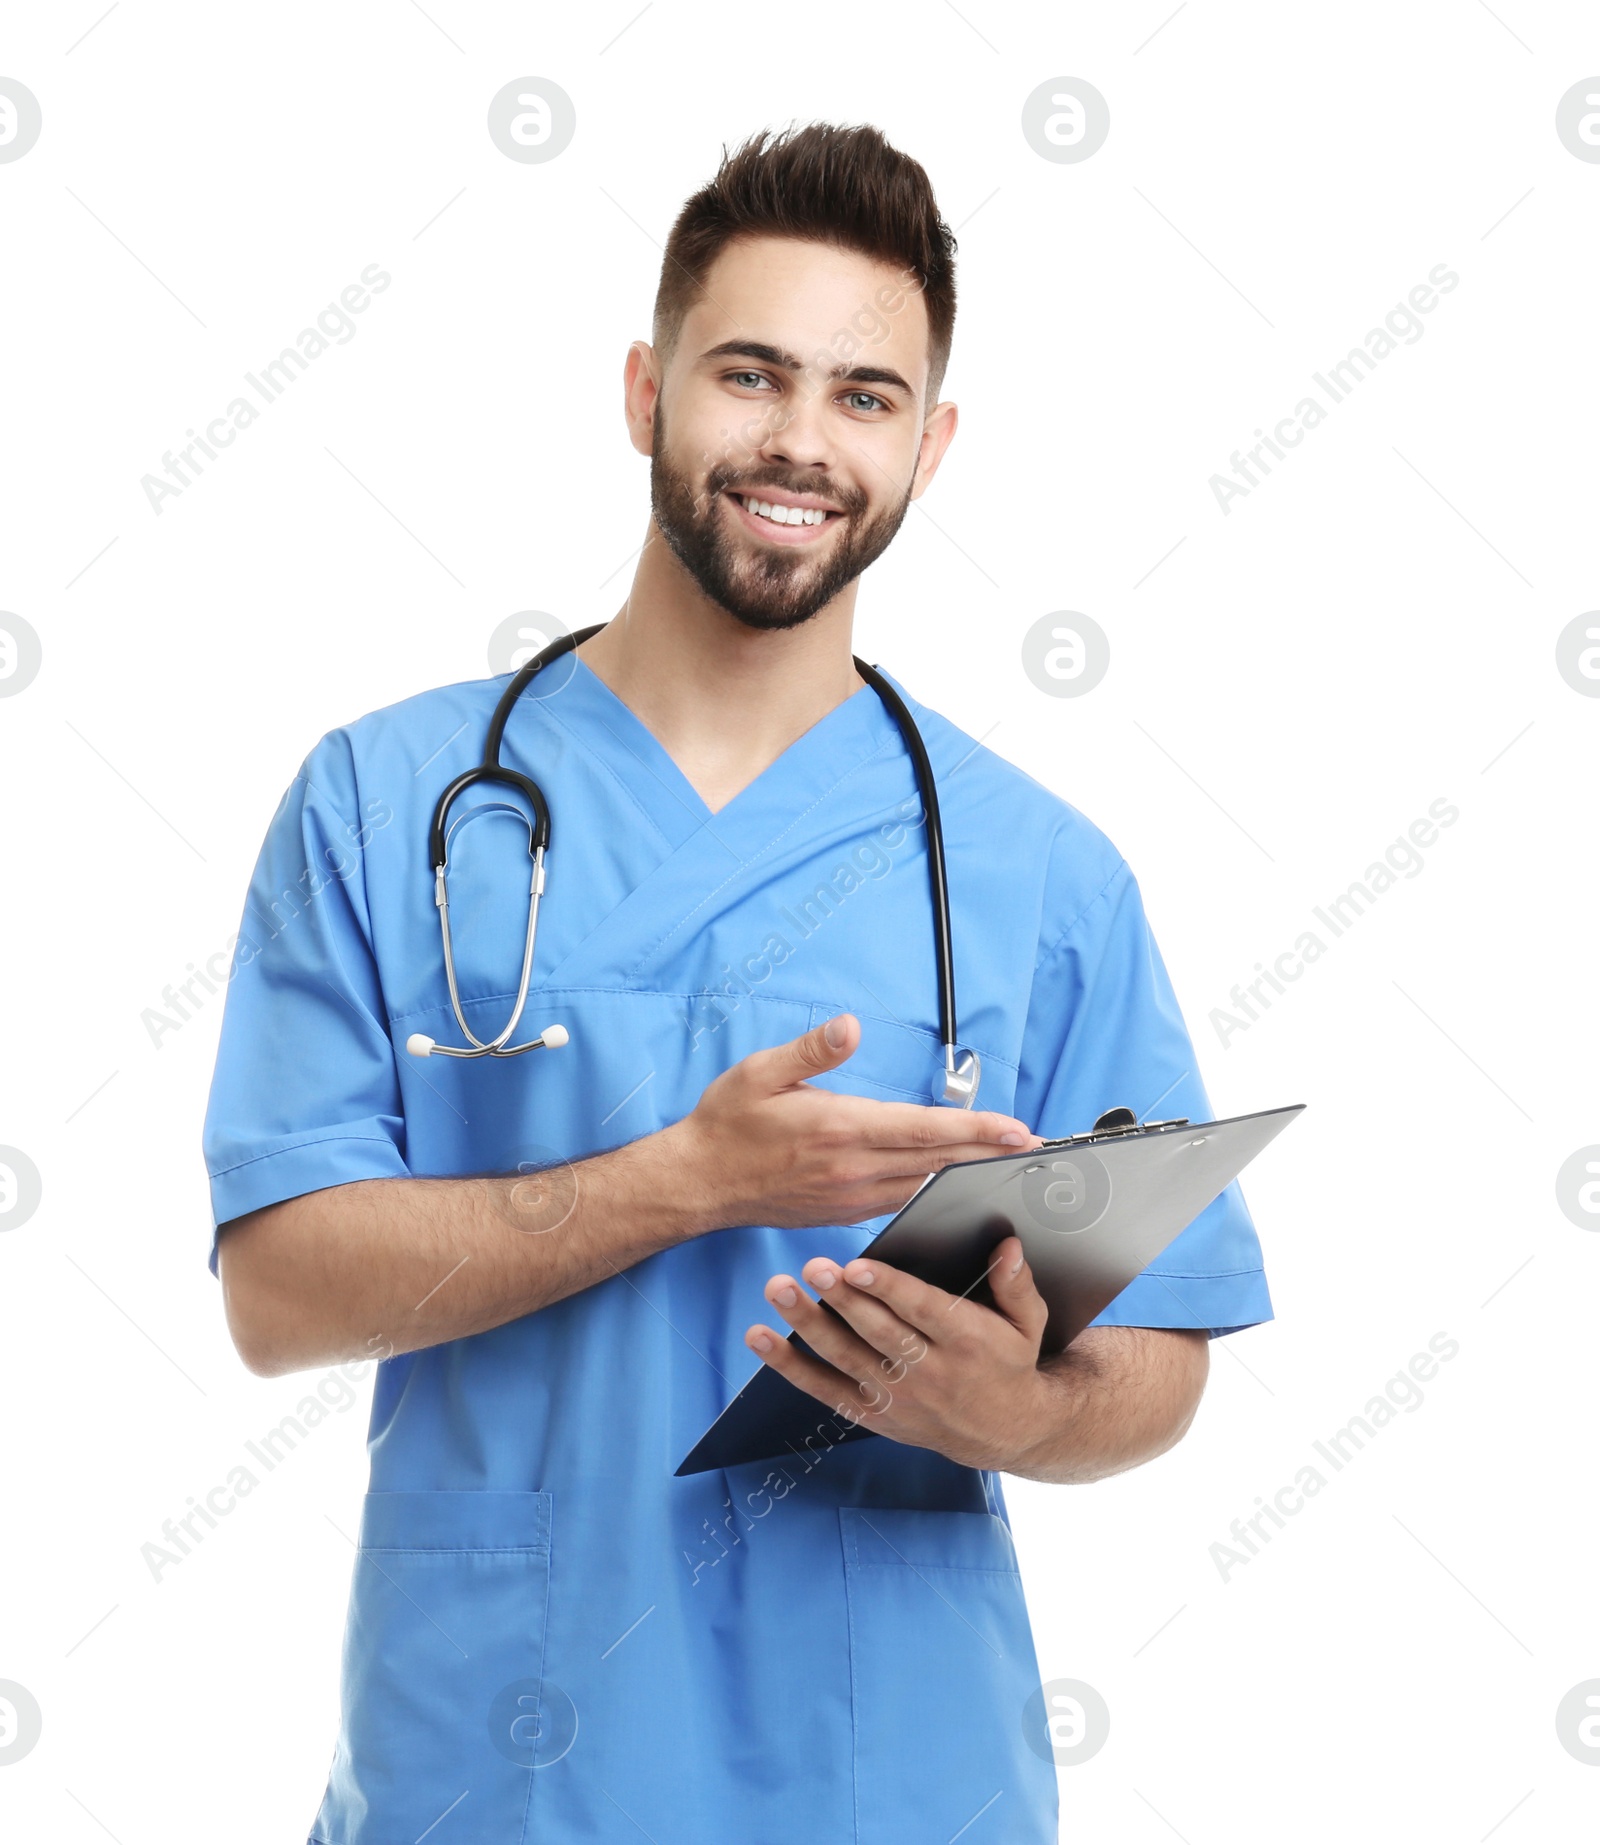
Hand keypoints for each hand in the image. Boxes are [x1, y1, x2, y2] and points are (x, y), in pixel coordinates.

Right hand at [668, 1013, 1041, 1232]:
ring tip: (1009, 1165)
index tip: (1019, 1130)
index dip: (978, 1131)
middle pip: (938, 1162)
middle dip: (992, 1154)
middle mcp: (852, 1169)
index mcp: (840, 1129)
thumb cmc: (727, 1123)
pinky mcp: (843, 1212)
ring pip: (925, 1186)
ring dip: (969, 1175)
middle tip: (1039, 1151)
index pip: (925, 1131)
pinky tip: (952, 1184)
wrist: (698, 1182)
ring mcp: (850, 1197)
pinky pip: (901, 1201)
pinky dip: (934, 1191)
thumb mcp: (761, 1072)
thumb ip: (811, 1050)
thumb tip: (850, 1026)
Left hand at [743, 1236, 1057, 1471]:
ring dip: (807, 1324)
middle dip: (841, 1300)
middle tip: (811, 1267)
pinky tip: (759, 1337)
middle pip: (877, 1333)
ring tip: (780, 1289)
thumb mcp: (1029, 1324)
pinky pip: (823, 1390)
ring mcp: (897, 1397)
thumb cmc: (1010, 1362)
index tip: (857, 1264)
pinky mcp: (873, 1414)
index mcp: (968, 1342)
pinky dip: (788, 1365)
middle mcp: (929, 1372)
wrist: (1005, 1433)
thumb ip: (1016, 1284)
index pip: (922, 1312)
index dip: (888, 1288)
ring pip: (844, 1357)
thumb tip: (1007, 1245)